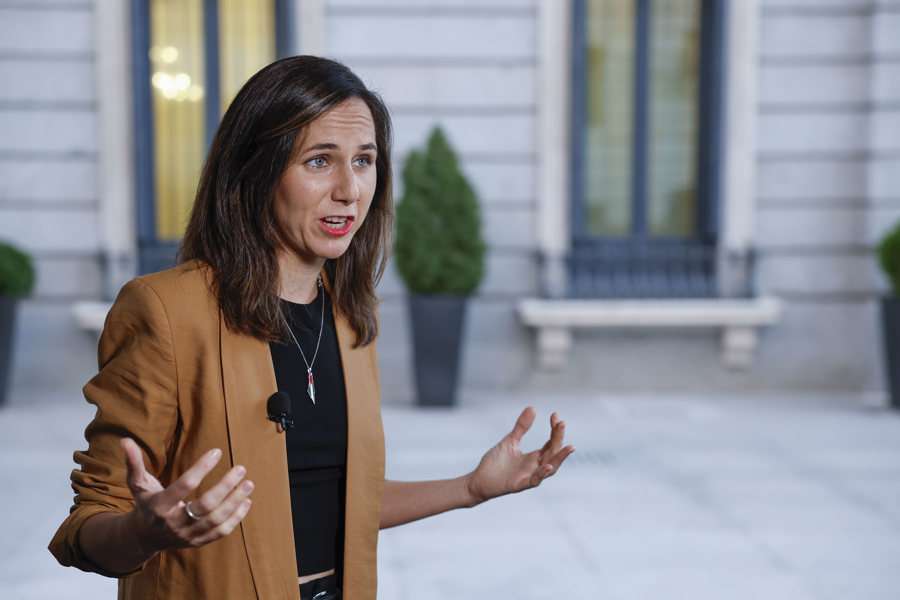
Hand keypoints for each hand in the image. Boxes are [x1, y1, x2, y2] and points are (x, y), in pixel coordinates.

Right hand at [120, 437, 253, 553]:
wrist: (143, 537)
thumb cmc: (145, 503)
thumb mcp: (137, 484)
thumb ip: (133, 463)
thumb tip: (125, 440)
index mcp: (159, 506)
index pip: (184, 485)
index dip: (201, 468)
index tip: (217, 451)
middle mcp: (174, 523)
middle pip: (205, 505)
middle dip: (226, 486)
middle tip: (241, 468)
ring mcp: (187, 535)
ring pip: (216, 520)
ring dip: (235, 501)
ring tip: (249, 483)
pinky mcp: (197, 542)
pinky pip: (221, 532)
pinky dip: (236, 518)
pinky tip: (246, 501)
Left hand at [465, 407, 573, 505]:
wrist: (478, 480)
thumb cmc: (495, 463)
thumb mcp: (510, 441)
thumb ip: (521, 427)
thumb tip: (533, 408)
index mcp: (534, 458)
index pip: (551, 444)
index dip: (555, 431)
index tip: (555, 415)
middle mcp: (535, 467)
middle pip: (553, 453)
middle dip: (559, 439)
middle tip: (562, 423)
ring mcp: (528, 477)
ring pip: (550, 469)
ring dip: (560, 458)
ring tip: (569, 447)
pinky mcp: (519, 485)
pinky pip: (534, 480)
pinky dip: (542, 474)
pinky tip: (548, 466)